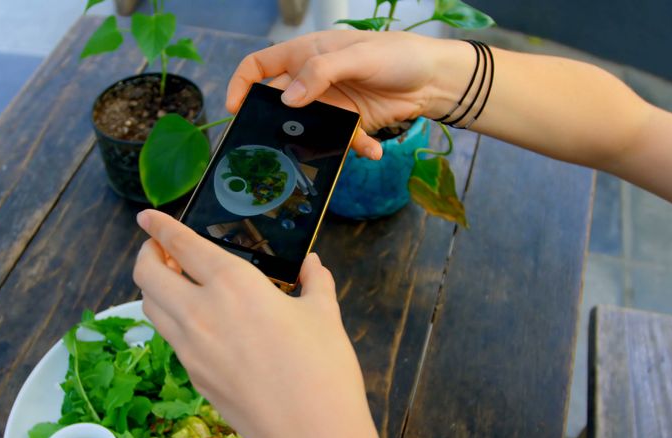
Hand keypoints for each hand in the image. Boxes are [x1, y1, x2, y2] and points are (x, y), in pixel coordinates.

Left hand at [131, 210, 370, 437]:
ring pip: (151, 308)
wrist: (310, 436)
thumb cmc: (323, 369)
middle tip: (159, 250)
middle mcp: (200, 311)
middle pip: (148, 275)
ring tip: (175, 283)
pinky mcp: (193, 377)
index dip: (158, 226)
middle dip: (147, 255)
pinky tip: (198, 323)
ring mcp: (190, 348)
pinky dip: (173, 322)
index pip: (180, 245)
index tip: (146, 216)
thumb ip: (313, 282)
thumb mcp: (324, 314)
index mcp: (233, 284)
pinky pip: (171, 339)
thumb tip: (311, 264)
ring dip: (155, 289)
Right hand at [227, 30, 469, 159]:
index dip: (241, 84)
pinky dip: (354, 148)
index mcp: (307, 54)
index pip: (260, 66)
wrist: (436, 78)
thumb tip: (287, 98)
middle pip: (281, 105)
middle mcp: (314, 81)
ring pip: (309, 130)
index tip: (235, 109)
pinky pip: (341, 142)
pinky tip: (373, 150)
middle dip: (279, 126)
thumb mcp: (359, 55)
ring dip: (321, 142)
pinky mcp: (350, 124)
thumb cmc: (398, 54)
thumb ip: (321, 74)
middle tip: (279, 144)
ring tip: (341, 145)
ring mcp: (331, 104)